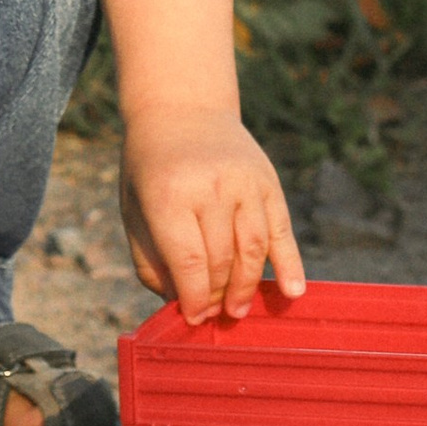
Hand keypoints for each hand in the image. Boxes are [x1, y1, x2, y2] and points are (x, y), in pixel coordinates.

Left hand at [119, 104, 305, 324]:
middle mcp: (210, 186)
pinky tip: (292, 292)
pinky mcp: (268, 180)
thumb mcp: (134, 210)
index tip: (192, 318)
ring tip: (238, 310)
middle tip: (214, 315)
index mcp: (169, 195)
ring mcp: (244, 181)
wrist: (181, 107)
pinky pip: (282, 230)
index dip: (193, 299)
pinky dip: (290, 264)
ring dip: (248, 288)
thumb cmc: (151, 168)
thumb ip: (151, 260)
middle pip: (223, 260)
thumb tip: (178, 305)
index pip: (190, 262)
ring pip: (254, 250)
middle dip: (218, 296)